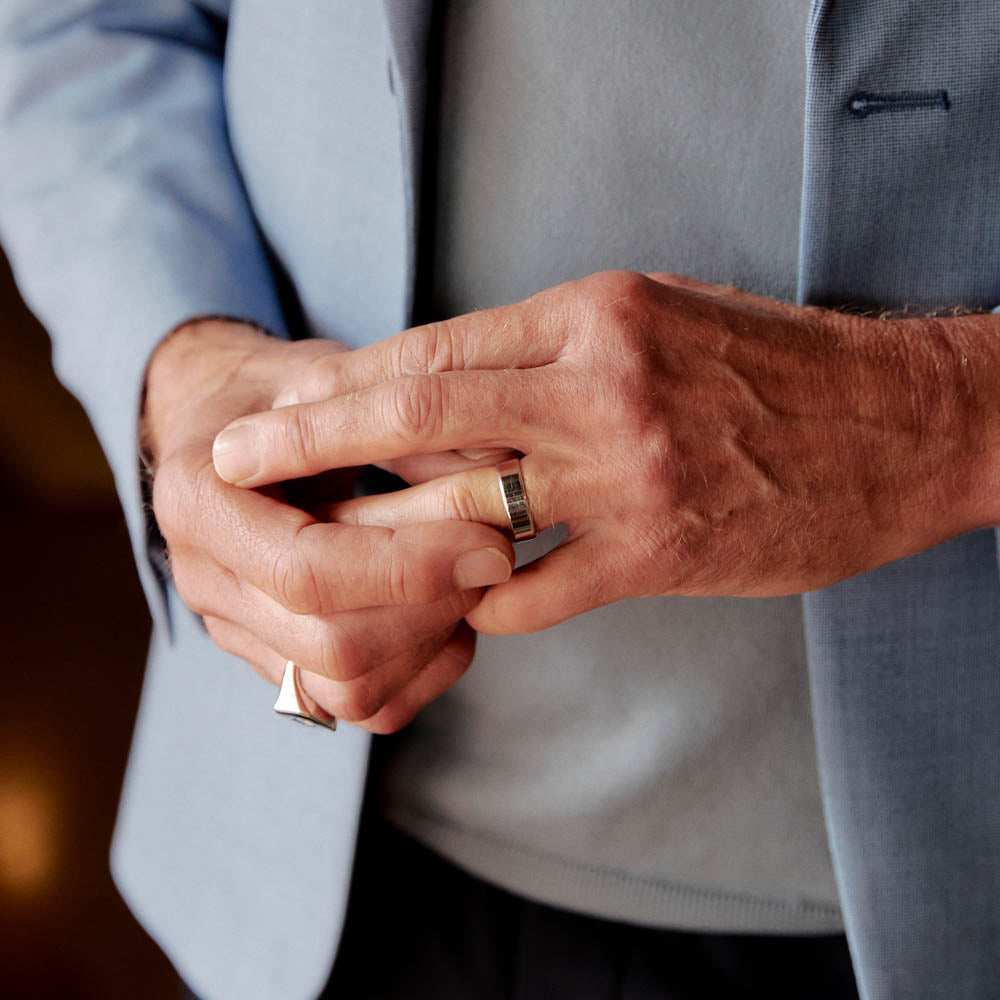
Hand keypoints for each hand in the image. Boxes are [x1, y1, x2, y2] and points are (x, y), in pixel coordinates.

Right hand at [144, 318, 513, 731]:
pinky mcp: (279, 659)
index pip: (306, 571)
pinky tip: (450, 612)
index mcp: (199, 503)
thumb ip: (391, 424)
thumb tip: (490, 481)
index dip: (409, 567)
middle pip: (332, 647)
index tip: (487, 541)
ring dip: (431, 641)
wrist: (230, 426)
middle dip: (432, 608)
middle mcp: (205, 582)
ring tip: (471, 578)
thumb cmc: (283, 394)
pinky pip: (362, 703)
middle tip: (494, 556)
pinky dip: (424, 667)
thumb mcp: (325, 376)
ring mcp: (239, 630)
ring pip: (348, 691)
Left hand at [211, 272, 999, 634]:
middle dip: (314, 436)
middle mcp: (600, 385)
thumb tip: (458, 389)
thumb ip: (554, 351)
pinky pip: (537, 586)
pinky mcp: (660, 550)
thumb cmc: (771, 366)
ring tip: (314, 549)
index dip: (345, 381)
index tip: (280, 404)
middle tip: (231, 459)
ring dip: (383, 531)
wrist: (899, 422)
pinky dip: (483, 597)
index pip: (437, 346)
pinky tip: (452, 606)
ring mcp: (626, 473)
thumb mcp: (655, 319)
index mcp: (594, 314)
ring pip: (466, 502)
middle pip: (423, 407)